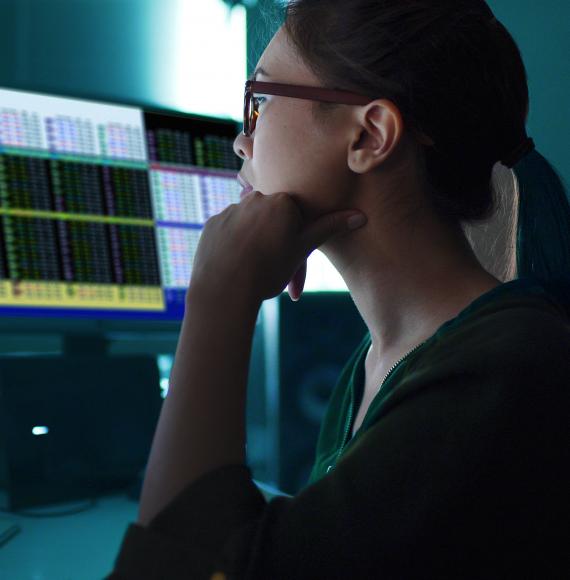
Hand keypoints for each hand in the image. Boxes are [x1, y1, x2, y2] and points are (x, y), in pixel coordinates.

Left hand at [189, 190, 366, 303]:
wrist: (225, 288)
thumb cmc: (269, 270)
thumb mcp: (303, 249)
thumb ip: (329, 228)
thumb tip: (360, 216)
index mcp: (281, 201)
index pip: (295, 214)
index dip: (296, 238)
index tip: (291, 257)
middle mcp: (254, 199)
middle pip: (271, 218)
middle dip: (275, 239)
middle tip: (273, 268)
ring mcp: (230, 211)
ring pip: (250, 225)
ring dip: (254, 242)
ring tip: (253, 270)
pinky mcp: (212, 225)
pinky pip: (229, 232)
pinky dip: (234, 246)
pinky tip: (236, 266)